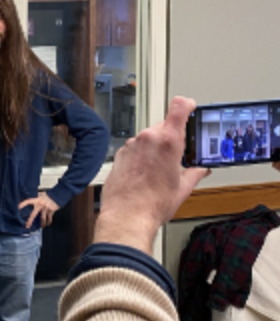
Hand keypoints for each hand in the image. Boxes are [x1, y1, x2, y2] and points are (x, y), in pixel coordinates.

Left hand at [18, 193, 59, 228]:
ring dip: (41, 224)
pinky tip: (48, 225)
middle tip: (27, 226)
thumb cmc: (47, 195)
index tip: (18, 208)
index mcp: (36, 200)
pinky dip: (49, 222)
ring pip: (42, 218)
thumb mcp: (39, 194)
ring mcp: (45, 209)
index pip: (28, 201)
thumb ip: (34, 197)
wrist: (57, 196)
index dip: (23, 204)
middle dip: (30, 221)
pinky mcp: (51, 211)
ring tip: (41, 228)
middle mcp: (40, 205)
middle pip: (33, 214)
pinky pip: (49, 218)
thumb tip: (27, 198)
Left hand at [94, 96, 210, 253]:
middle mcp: (148, 138)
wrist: (127, 216)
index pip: (179, 107)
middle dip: (172, 137)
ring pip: (148, 138)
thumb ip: (195, 174)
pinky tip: (145, 174)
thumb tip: (201, 170)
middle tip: (177, 154)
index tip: (190, 106)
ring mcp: (132, 145)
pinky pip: (135, 148)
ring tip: (159, 170)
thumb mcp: (182, 188)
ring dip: (156, 148)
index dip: (186, 104)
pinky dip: (142, 156)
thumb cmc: (152, 204)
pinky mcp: (120, 154)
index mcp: (168, 141)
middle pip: (164, 126)